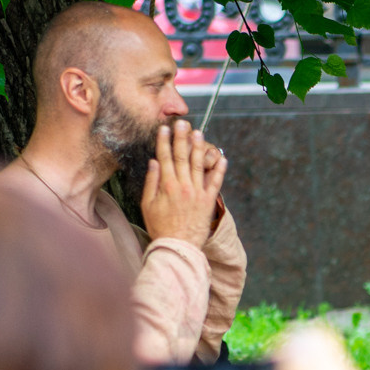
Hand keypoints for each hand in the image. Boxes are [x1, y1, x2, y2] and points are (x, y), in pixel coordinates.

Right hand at [140, 119, 225, 245]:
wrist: (178, 247)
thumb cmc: (160, 227)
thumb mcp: (147, 205)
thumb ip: (151, 182)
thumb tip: (154, 162)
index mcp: (166, 186)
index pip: (165, 157)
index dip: (165, 141)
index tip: (165, 128)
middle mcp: (183, 186)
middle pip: (182, 156)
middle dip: (182, 137)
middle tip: (183, 122)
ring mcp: (197, 193)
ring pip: (198, 165)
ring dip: (199, 147)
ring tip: (199, 132)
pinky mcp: (208, 201)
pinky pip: (215, 182)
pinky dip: (219, 170)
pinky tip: (222, 157)